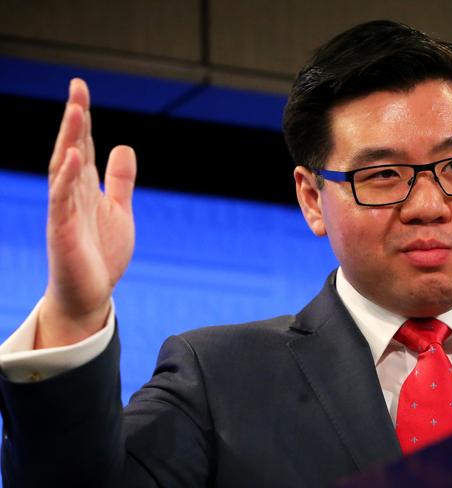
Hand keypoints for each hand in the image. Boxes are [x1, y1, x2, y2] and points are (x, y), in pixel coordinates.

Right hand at [36, 79, 136, 348]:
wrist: (90, 294)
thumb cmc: (101, 253)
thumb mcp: (118, 210)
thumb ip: (119, 180)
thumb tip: (124, 146)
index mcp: (85, 188)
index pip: (82, 145)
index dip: (82, 118)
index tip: (80, 88)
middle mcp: (71, 194)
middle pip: (71, 149)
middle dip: (74, 119)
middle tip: (77, 87)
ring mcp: (64, 212)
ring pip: (63, 169)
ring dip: (69, 140)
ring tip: (76, 111)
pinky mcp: (62, 231)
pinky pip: (62, 201)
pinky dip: (67, 178)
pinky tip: (73, 157)